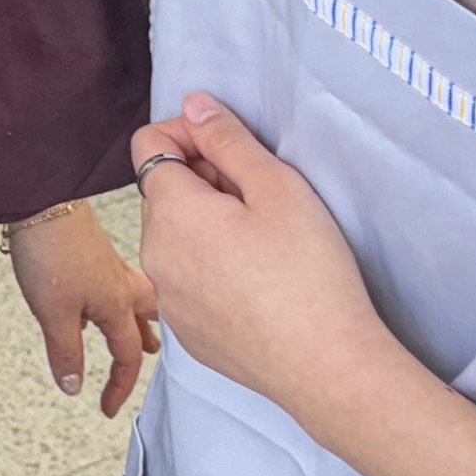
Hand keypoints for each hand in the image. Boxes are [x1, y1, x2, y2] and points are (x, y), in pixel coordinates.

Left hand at [9, 202, 158, 412]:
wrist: (42, 201)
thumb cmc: (52, 252)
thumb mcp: (53, 315)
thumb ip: (66, 353)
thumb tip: (75, 387)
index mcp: (117, 306)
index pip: (127, 357)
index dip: (119, 387)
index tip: (108, 408)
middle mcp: (121, 285)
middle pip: (147, 319)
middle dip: (147, 341)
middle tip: (150, 356)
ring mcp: (109, 266)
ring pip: (138, 297)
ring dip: (140, 316)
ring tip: (138, 328)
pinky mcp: (95, 250)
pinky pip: (119, 281)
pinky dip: (120, 296)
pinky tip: (99, 296)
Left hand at [132, 92, 475, 475]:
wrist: (326, 367)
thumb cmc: (309, 275)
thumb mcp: (278, 187)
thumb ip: (228, 139)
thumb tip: (193, 107)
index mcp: (171, 213)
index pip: (149, 144)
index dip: (190, 134)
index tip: (232, 150)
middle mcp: (155, 257)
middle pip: (164, 192)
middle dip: (204, 181)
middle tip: (263, 199)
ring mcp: (169, 300)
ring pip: (177, 239)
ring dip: (209, 226)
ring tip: (266, 243)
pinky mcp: (188, 333)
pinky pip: (189, 282)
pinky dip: (213, 269)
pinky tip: (260, 283)